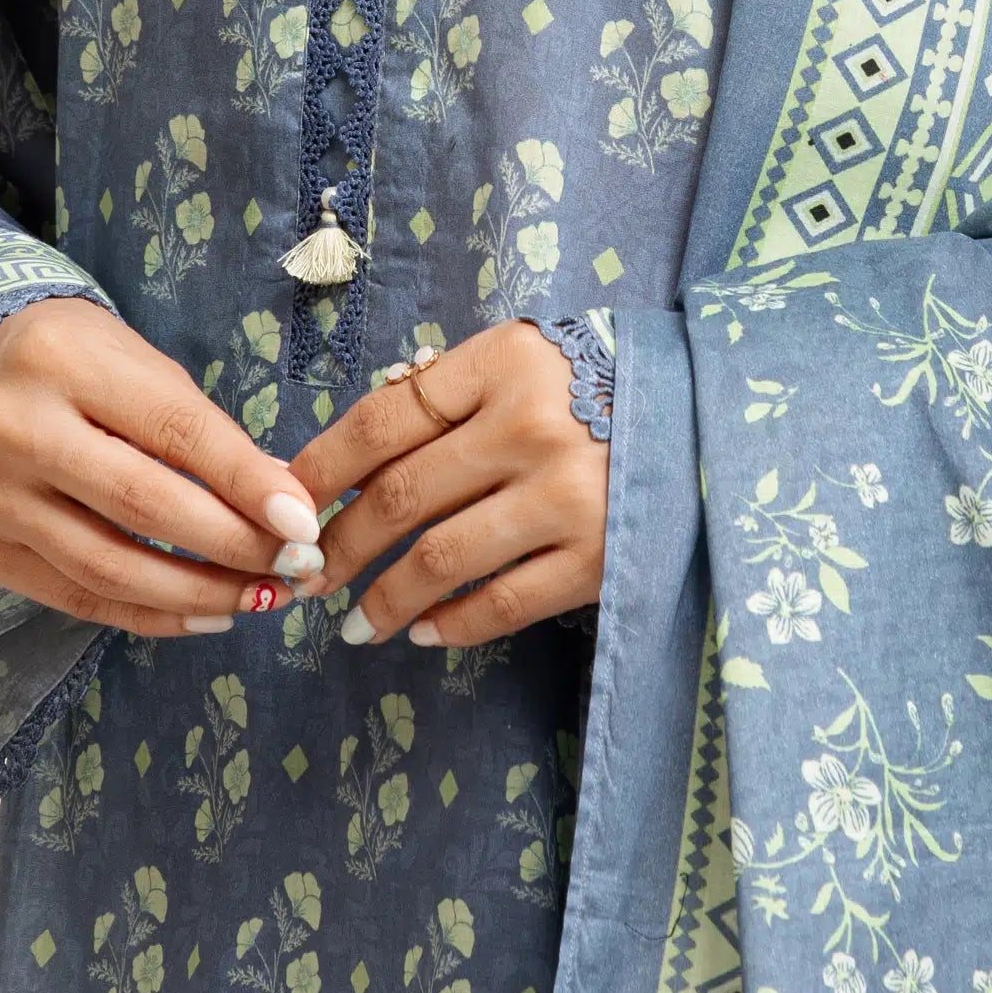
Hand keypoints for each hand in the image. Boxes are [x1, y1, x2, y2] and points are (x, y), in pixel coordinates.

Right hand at [0, 296, 323, 635]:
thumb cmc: (76, 361)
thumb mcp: (139, 364)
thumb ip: (201, 430)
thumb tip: (279, 504)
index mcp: (63, 362)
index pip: (172, 430)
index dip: (244, 481)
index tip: (303, 522)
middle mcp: (15, 430)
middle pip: (141, 503)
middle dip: (230, 544)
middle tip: (294, 567)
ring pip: (108, 565)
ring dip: (196, 592)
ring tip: (257, 597)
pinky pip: (78, 596)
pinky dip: (148, 614)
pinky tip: (202, 614)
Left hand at [291, 319, 607, 649]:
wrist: (707, 415)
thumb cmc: (593, 385)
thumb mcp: (521, 360)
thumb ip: (448, 395)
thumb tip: (352, 459)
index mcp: (504, 364)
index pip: (386, 419)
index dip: (322, 468)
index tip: (284, 504)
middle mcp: (530, 426)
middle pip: (403, 496)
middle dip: (340, 544)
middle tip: (307, 574)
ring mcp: (566, 496)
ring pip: (442, 559)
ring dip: (385, 599)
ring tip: (355, 624)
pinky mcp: (598, 557)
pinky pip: (504, 604)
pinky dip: (453, 624)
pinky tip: (424, 632)